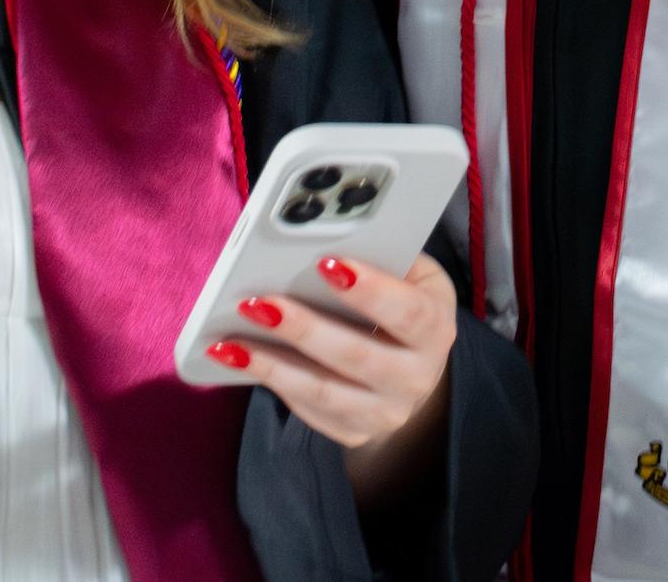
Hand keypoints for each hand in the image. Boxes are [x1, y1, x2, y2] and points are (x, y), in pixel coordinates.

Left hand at [206, 252, 457, 503]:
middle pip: (357, 355)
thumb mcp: (412, 276)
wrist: (413, 370)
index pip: (408, 313)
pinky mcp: (353, 431)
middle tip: (257, 302)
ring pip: (323, 390)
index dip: (370, 290)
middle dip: (303, 328)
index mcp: (436, 329)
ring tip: (230, 339)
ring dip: (272, 363)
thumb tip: (331, 237)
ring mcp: (385, 412)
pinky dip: (269, 381)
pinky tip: (237, 359)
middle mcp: (416, 378)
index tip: (326, 263)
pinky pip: (306, 409)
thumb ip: (384, 256)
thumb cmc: (404, 306)